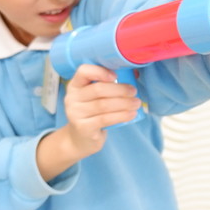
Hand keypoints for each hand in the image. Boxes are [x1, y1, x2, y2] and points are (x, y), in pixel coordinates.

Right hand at [37, 64, 139, 180]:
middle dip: (120, 89)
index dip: (100, 71)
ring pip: (104, 105)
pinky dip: (121, 115)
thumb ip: (108, 85)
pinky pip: (105, 119)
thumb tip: (134, 75)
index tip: (116, 76)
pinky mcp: (83, 128)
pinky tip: (131, 114)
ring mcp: (75, 114)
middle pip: (98, 89)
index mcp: (75, 85)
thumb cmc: (92, 113)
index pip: (83, 71)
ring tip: (137, 103)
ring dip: (124, 103)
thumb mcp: (94, 97)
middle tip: (134, 91)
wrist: (80, 138)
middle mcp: (72, 98)